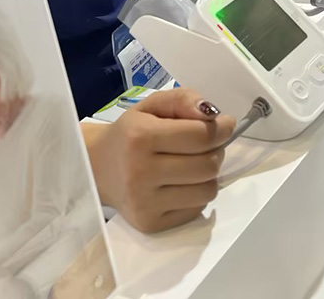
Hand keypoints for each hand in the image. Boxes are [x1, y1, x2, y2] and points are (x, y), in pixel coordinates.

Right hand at [86, 88, 235, 232]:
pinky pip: (196, 209)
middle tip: (208, 145)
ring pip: (207, 191)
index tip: (226, 125)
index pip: (201, 136)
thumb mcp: (153, 105)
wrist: (98, 168)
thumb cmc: (130, 133)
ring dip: (209, 175)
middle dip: (217, 151)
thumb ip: (185, 99)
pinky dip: (196, 194)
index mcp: (141, 137)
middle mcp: (140, 173)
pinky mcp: (150, 224)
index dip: (223, 129)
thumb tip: (214, 113)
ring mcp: (145, 203)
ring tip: (194, 164)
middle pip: (208, 165)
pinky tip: (181, 183)